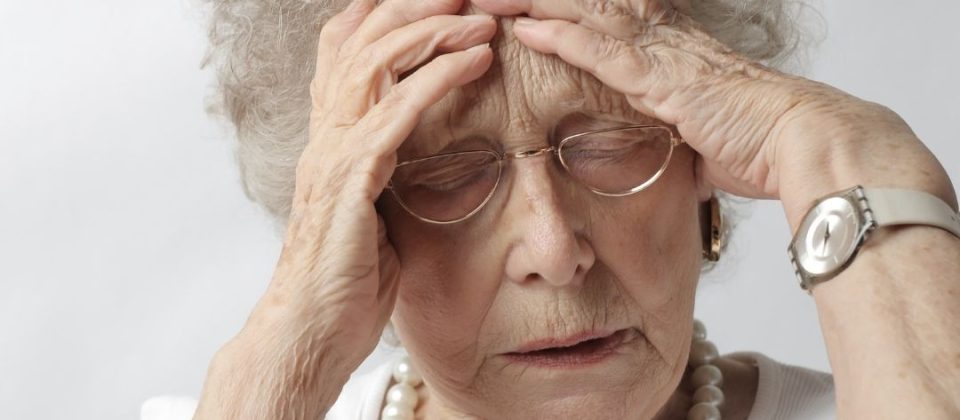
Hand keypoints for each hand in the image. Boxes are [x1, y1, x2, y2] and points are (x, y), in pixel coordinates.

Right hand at [196, 0, 495, 416]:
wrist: (311, 329)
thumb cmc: (347, 275)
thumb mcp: (374, 208)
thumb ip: (390, 167)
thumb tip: (428, 149)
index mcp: (332, 134)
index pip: (347, 49)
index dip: (387, 14)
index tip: (441, 0)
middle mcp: (326, 132)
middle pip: (360, 40)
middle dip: (414, 6)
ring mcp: (333, 153)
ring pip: (376, 64)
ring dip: (433, 31)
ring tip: (481, 18)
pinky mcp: (349, 181)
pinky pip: (394, 114)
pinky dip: (436, 80)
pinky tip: (473, 61)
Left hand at [472, 0, 954, 227]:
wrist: (804, 143)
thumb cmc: (762, 144)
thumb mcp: (708, 138)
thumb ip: (682, 137)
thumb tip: (682, 159)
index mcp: (670, 51)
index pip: (603, 18)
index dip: (560, 10)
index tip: (520, 6)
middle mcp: (664, 42)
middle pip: (587, 6)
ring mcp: (665, 56)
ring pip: (587, 17)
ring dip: (534, 7)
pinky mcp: (666, 80)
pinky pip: (604, 52)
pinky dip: (563, 40)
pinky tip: (527, 30)